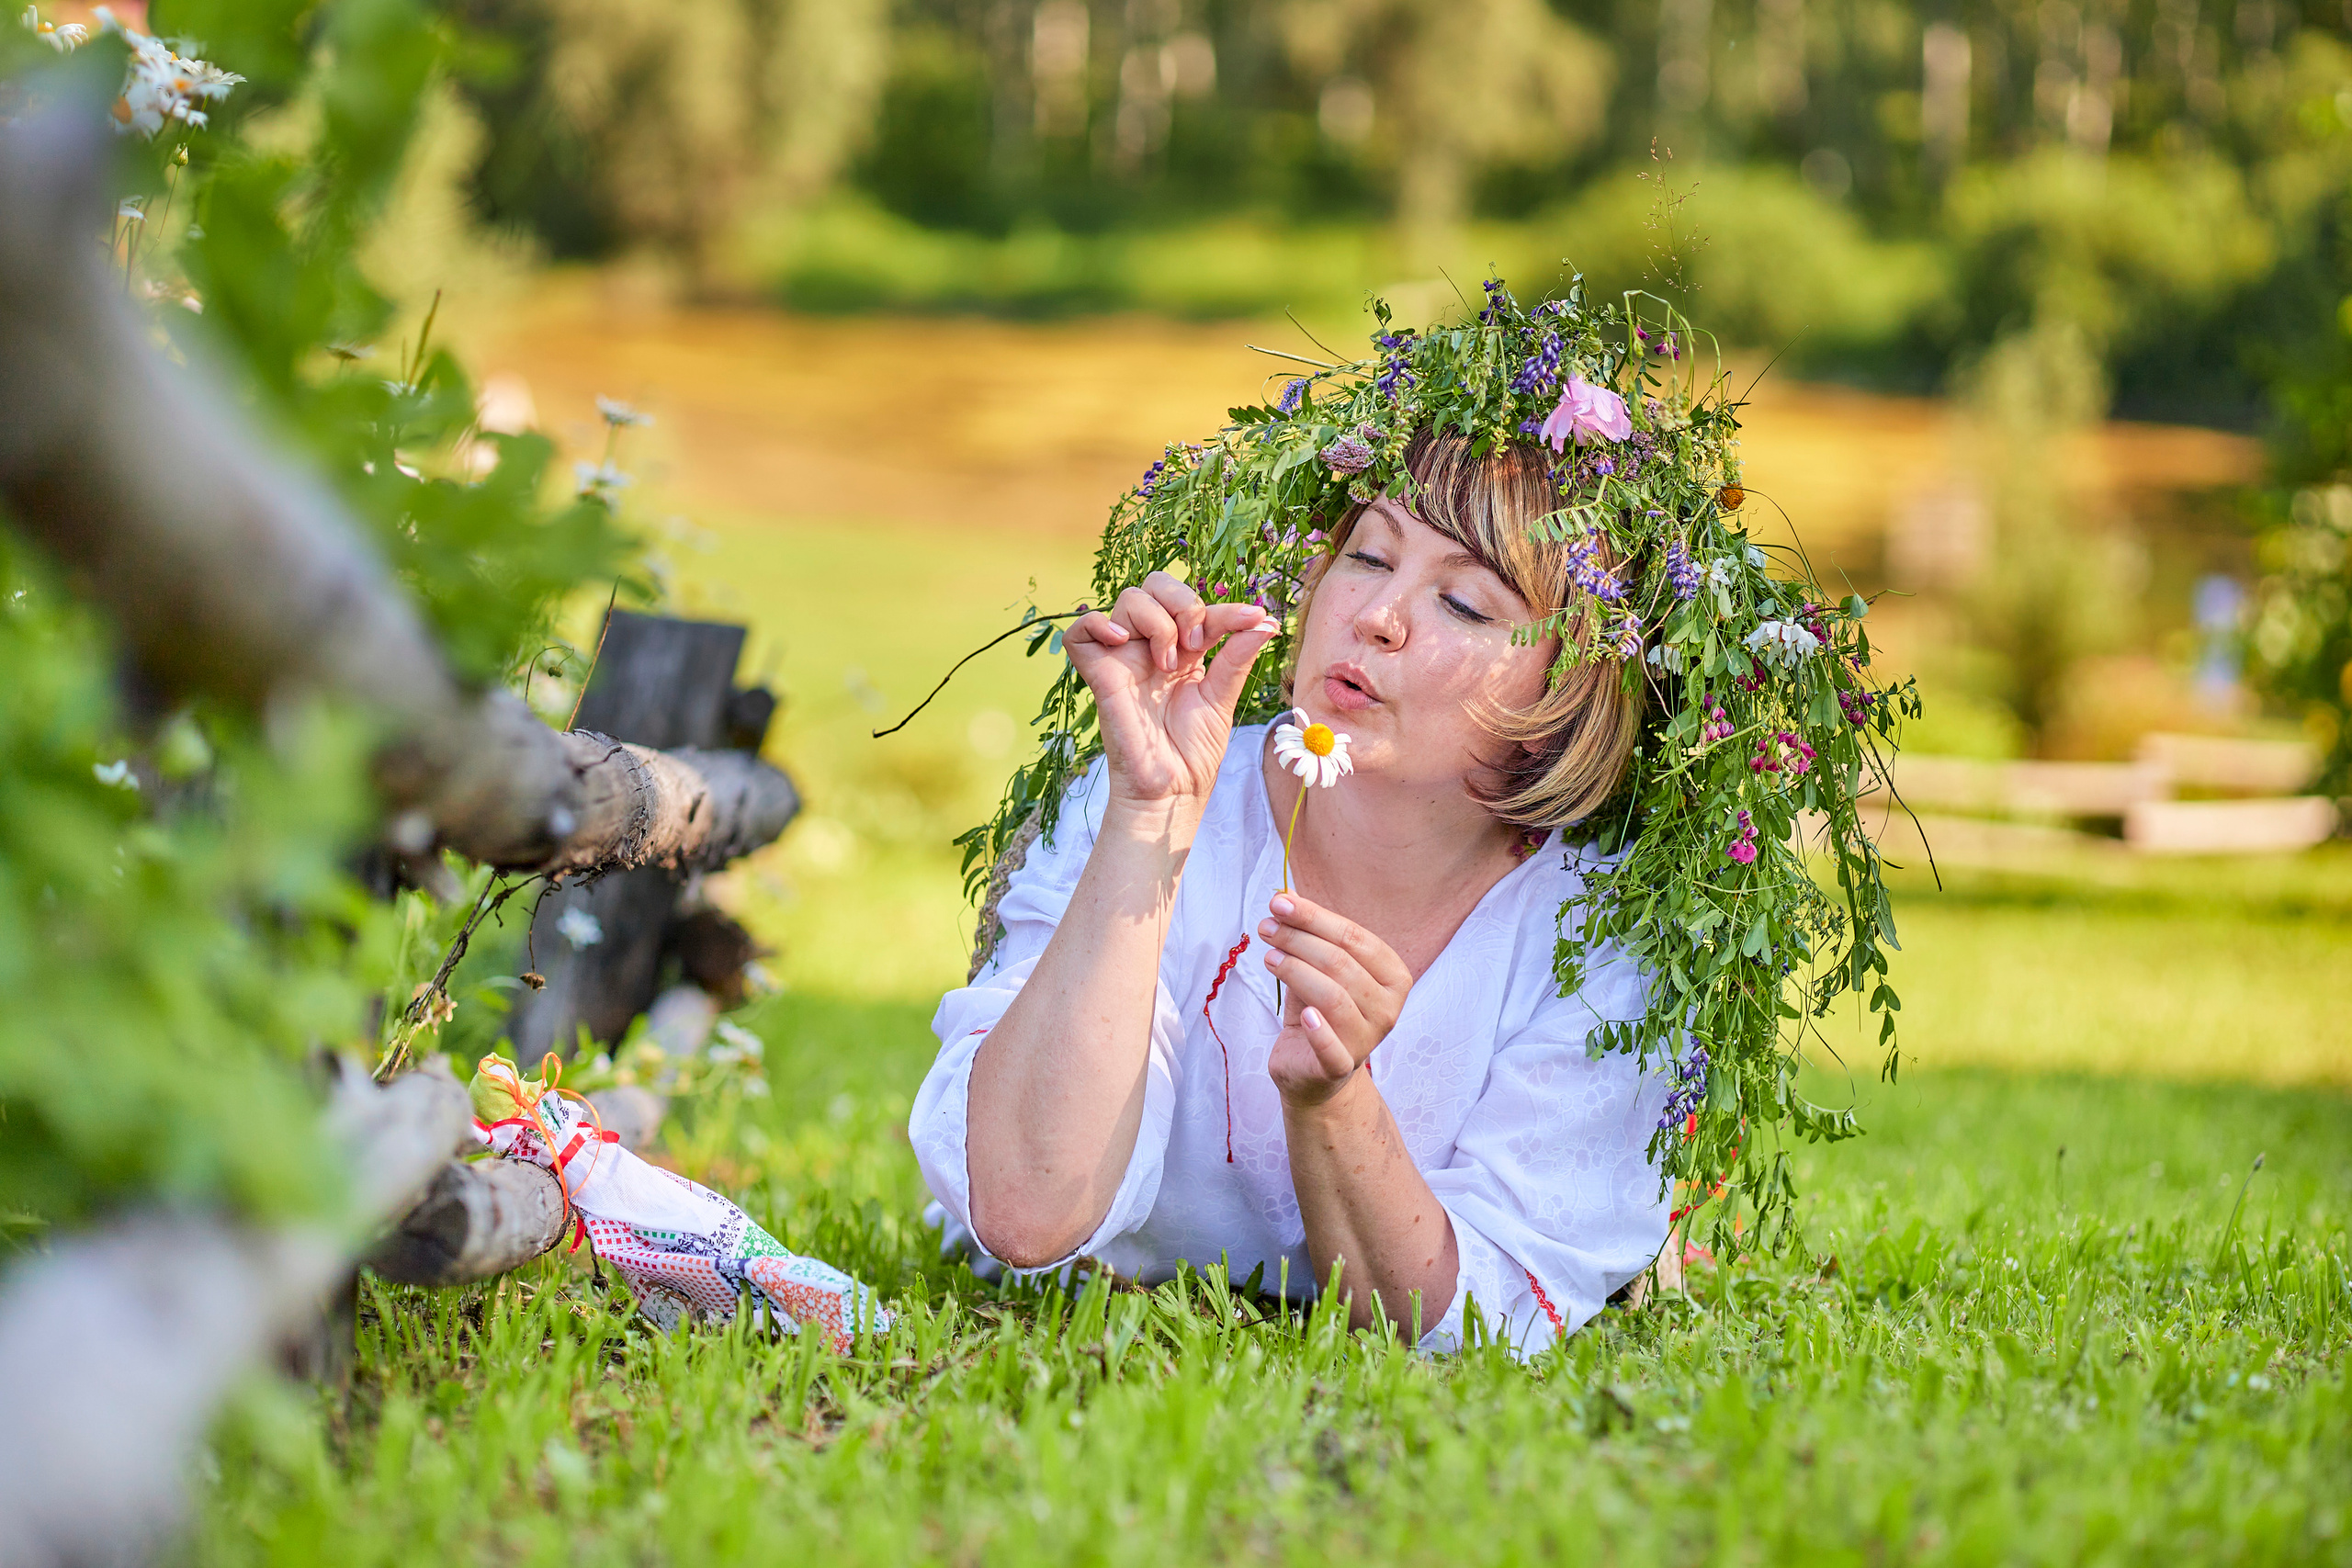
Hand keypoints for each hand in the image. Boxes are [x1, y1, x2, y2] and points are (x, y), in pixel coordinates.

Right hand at [1064, 572, 1279, 807]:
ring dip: (1156, 621)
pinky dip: (1098, 624)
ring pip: (1128, 601)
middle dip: (1183, 601)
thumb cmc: (1195, 751)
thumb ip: (1238, 655)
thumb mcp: (1223, 696)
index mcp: (1182, 650)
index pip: (1196, 607)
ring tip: (1167, 663)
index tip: (1253, 618)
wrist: (1173, 789)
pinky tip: (1124, 642)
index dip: (1224, 607)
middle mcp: (1152, 647)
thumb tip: (1266, 620)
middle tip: (1196, 640)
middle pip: (1155, 587)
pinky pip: (1080, 633)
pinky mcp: (1099, 675)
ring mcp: (1124, 659)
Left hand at [1259, 891, 1411, 1109]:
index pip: (1355, 937)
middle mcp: (1388, 1008)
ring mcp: (1367, 1040)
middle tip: (1267, 927)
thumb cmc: (1319, 1012)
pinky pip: (1331, 1048)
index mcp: (1393, 977)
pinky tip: (1302, 1015)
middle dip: (1298, 939)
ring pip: (1333, 996)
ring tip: (1269, 957)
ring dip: (1295, 971)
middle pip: (1341, 963)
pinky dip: (1318, 1030)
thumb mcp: (1316, 970)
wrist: (1314, 1073)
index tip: (1279, 903)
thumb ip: (1307, 936)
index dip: (1315, 917)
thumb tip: (1285, 895)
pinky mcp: (1340, 1067)